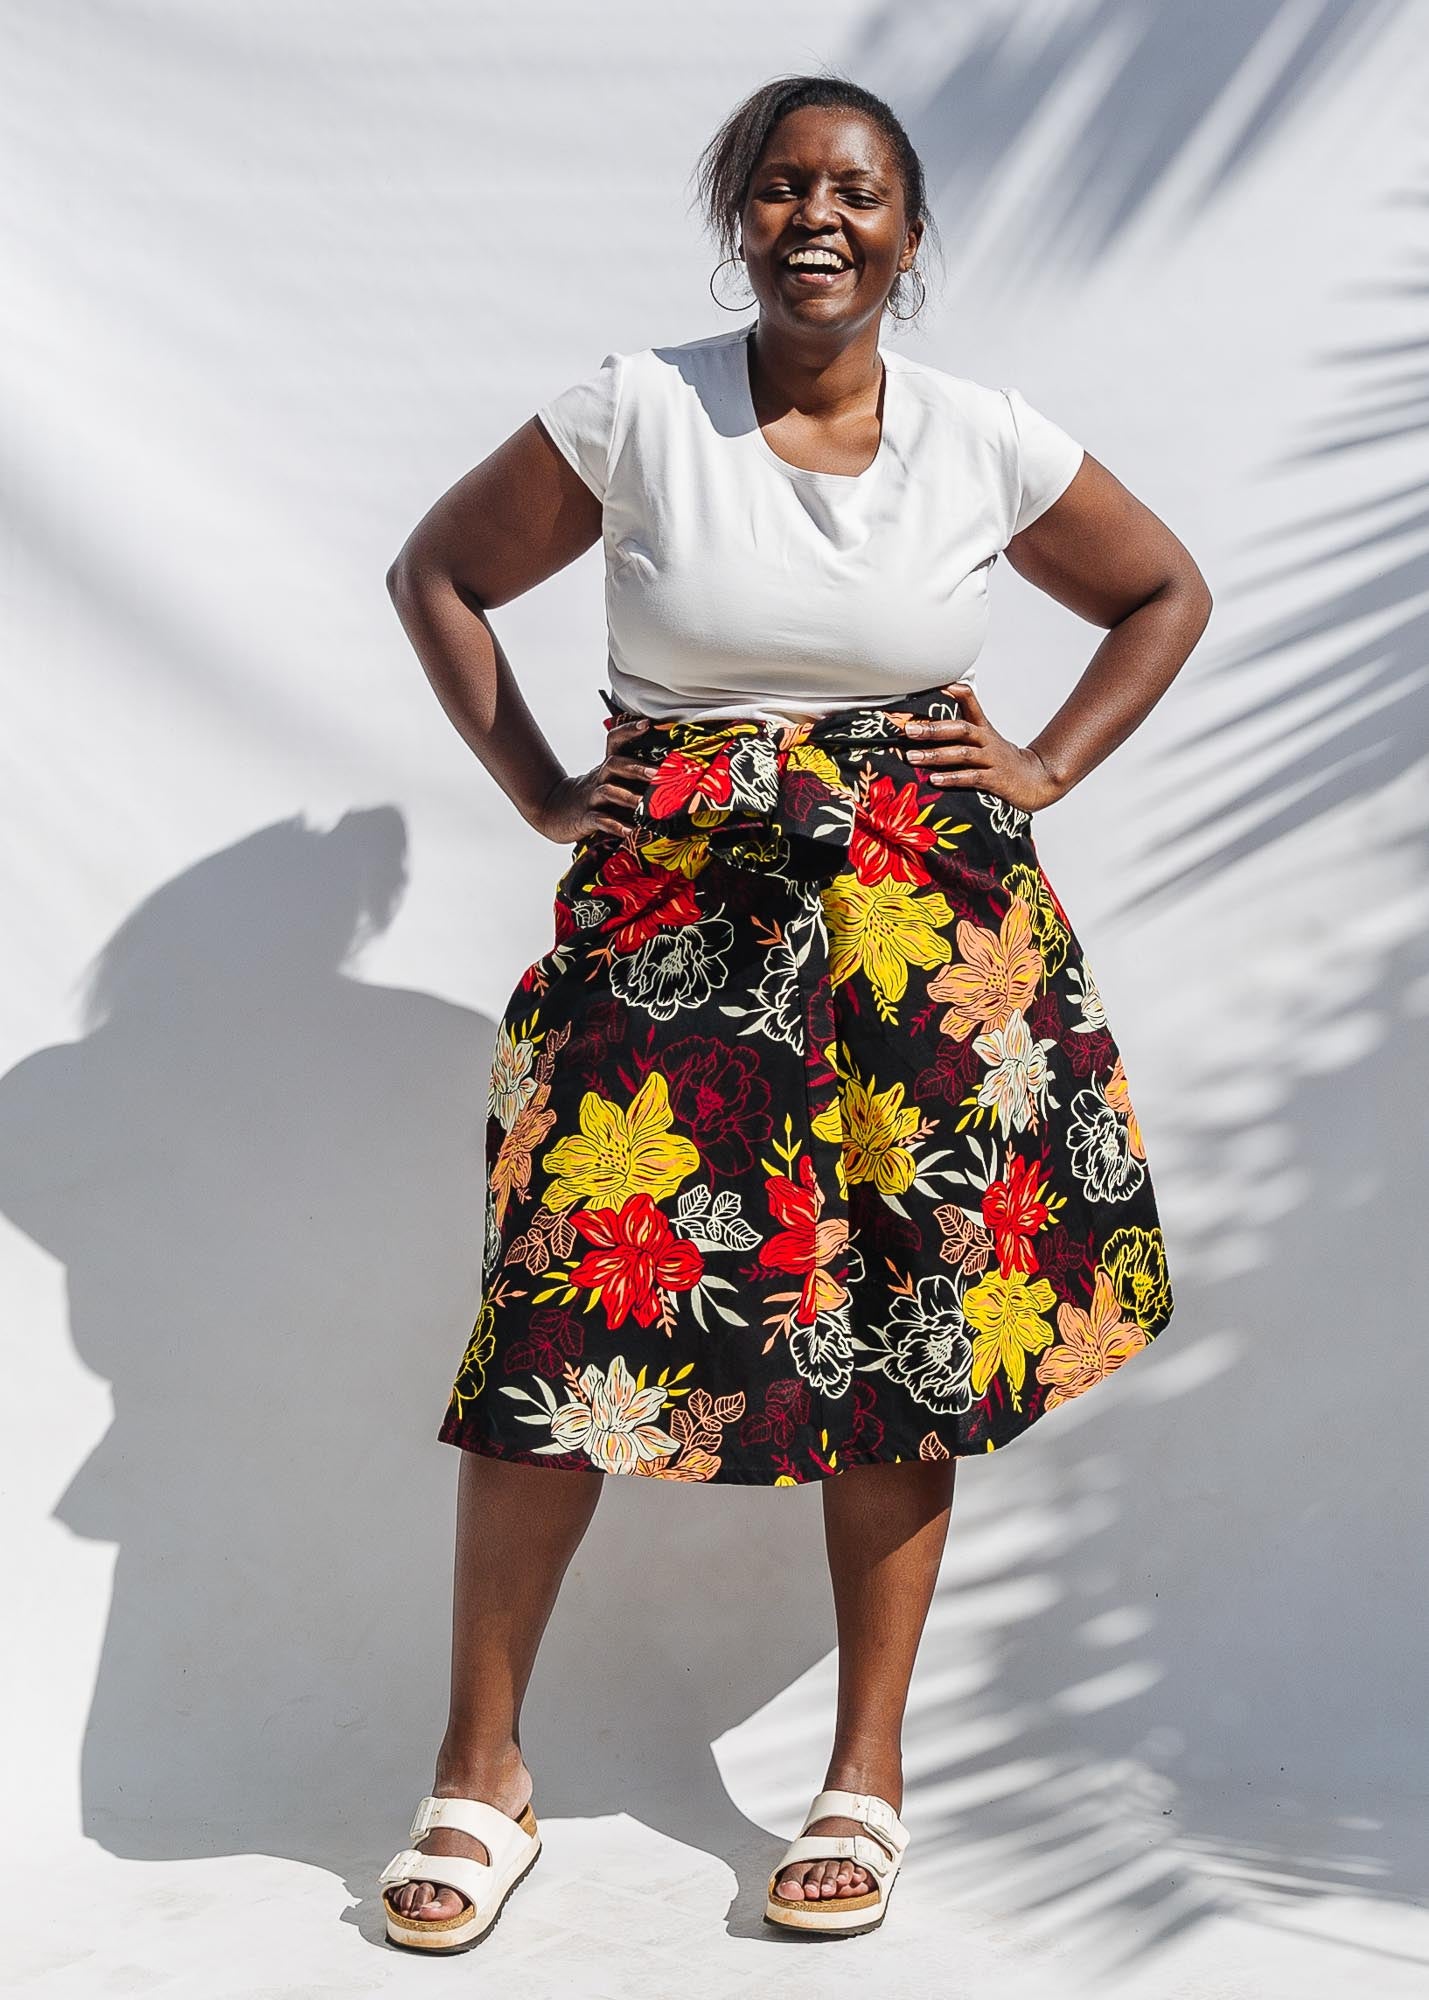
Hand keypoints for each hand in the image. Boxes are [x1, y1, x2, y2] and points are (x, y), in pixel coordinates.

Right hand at [531, 715, 655, 843]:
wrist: (555, 811)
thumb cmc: (594, 795)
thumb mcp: (610, 779)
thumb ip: (634, 775)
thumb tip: (671, 774)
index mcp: (607, 766)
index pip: (615, 741)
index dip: (628, 731)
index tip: (647, 724)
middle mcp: (599, 778)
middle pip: (615, 764)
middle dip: (637, 768)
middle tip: (657, 774)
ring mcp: (591, 798)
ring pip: (608, 792)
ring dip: (629, 798)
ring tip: (646, 807)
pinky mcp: (585, 818)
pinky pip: (600, 820)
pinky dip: (616, 826)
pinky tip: (630, 833)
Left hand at [900, 683, 1064, 812]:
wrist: (1035, 780)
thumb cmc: (1002, 760)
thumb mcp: (986, 738)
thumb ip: (964, 724)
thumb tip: (942, 707)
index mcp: (983, 729)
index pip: (971, 703)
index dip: (958, 692)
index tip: (939, 685)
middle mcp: (987, 741)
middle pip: (960, 729)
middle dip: (933, 729)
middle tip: (909, 730)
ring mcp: (992, 760)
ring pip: (962, 754)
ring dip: (936, 755)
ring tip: (912, 757)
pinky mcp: (995, 780)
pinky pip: (972, 778)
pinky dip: (953, 778)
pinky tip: (935, 779)